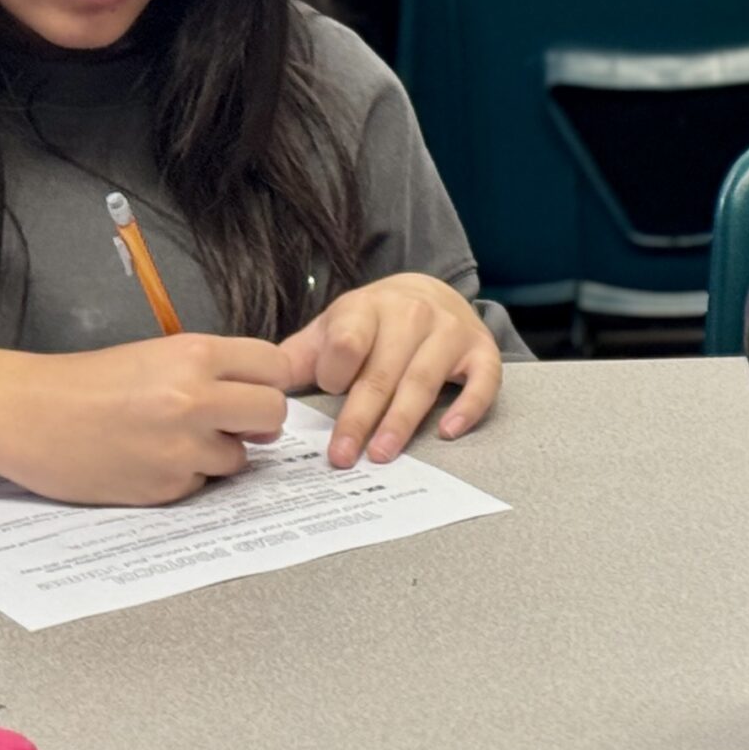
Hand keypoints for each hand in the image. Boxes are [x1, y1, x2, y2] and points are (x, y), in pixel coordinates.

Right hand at [6, 334, 297, 505]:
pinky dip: (183, 477)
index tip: (252, 391)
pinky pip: (200, 484)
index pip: (273, 367)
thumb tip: (261, 410)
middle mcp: (196, 399)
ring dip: (217, 454)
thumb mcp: (156, 356)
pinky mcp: (166, 486)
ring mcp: (183, 447)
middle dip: (257, 423)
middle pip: (272, 413)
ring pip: (239, 458)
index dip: (266, 382)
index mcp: (194, 355)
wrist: (29, 415)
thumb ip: (212, 375)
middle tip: (229, 424)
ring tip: (170, 441)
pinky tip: (148, 461)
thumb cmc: (87, 383)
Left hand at [278, 274, 502, 468]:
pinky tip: (448, 433)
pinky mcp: (482, 351)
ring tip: (381, 455)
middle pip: (381, 371)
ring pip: (424, 380)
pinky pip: (482, 381)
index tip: (326, 392)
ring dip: (401, 421)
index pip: (347, 341)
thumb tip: (266, 389)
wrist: (430, 291)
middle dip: (359, 418)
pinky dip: (468, 408)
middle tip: (341, 457)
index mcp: (366, 307)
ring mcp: (450, 331)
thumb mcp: (333, 329)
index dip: (334, 371)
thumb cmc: (372, 323)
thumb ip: (300, 357)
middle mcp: (411, 314)